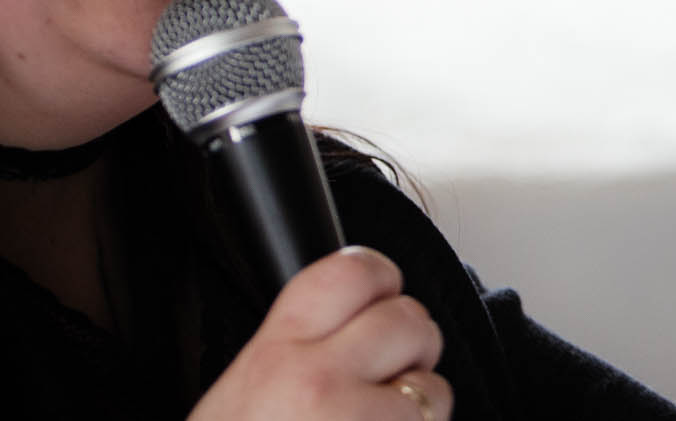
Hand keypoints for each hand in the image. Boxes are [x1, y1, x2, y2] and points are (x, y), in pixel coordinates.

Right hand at [187, 246, 452, 420]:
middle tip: (382, 376)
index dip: (379, 280)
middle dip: (408, 348)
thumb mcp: (241, 393)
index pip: (353, 270)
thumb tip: (357, 313)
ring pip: (434, 388)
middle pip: (409, 320)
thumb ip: (296, 347)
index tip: (379, 296)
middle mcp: (319, 381)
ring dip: (418, 409)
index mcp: (275, 350)